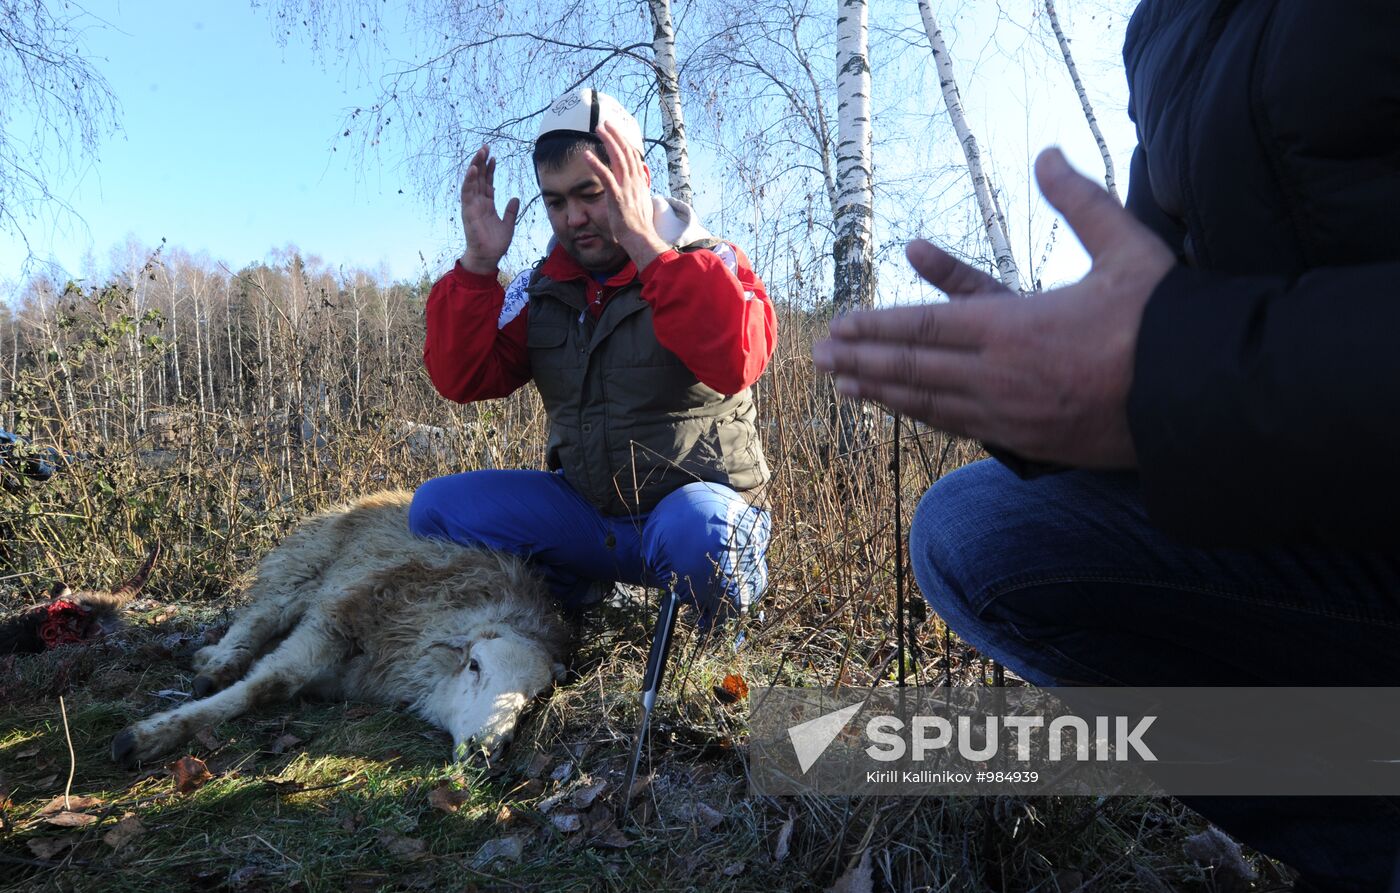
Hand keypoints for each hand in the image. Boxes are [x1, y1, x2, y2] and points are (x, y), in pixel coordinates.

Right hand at [459, 144, 519, 274]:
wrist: (487, 257)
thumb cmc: (496, 243)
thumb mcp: (508, 224)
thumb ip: (511, 211)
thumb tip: (516, 198)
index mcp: (487, 204)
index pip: (487, 182)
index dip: (490, 169)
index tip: (494, 157)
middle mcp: (478, 202)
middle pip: (479, 178)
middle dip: (482, 162)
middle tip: (485, 147)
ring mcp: (472, 206)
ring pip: (472, 181)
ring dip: (475, 166)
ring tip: (480, 152)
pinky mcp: (468, 211)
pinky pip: (467, 193)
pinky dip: (469, 180)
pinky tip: (473, 169)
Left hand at [583, 120, 668, 268]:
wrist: (641, 237)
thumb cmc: (639, 225)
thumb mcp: (643, 202)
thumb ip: (641, 188)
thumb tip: (642, 180)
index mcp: (639, 182)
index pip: (632, 156)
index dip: (624, 142)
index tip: (616, 132)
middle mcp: (634, 181)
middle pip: (625, 151)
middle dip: (615, 135)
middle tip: (605, 123)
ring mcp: (626, 187)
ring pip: (617, 158)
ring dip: (607, 141)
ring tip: (598, 129)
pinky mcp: (617, 196)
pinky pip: (605, 176)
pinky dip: (596, 164)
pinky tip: (586, 155)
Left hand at [811, 148, 1175, 467]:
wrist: (1203, 399)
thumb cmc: (1163, 322)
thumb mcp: (1125, 248)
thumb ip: (1080, 201)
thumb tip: (1047, 154)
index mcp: (1011, 326)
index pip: (922, 327)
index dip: (875, 328)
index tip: (840, 326)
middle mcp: (999, 375)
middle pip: (912, 369)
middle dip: (861, 362)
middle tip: (819, 359)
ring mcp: (1010, 414)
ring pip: (930, 404)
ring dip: (883, 394)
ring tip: (846, 388)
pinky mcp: (1028, 442)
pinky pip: (962, 428)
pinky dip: (927, 417)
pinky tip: (909, 413)